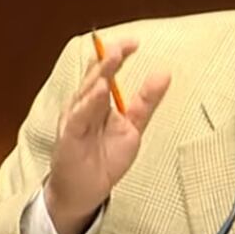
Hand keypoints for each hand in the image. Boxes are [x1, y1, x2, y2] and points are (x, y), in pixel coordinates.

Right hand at [45, 37, 170, 233]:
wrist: (84, 191)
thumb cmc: (104, 158)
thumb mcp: (132, 126)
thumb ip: (146, 101)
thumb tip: (164, 73)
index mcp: (98, 101)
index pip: (106, 71)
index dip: (117, 55)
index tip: (134, 42)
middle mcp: (84, 105)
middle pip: (96, 76)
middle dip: (109, 59)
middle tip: (122, 45)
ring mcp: (76, 119)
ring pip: (87, 91)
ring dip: (100, 74)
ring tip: (113, 58)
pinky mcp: (70, 136)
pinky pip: (80, 117)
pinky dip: (88, 103)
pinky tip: (99, 91)